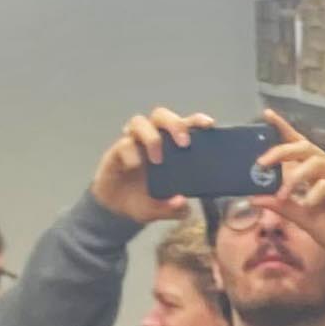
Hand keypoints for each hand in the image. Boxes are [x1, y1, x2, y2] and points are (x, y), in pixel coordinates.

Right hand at [90, 110, 210, 228]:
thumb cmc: (145, 201)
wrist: (117, 210)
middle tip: (184, 144)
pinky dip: (130, 153)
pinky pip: (123, 144)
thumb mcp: (163, 210)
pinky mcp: (116, 151)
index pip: (186, 124)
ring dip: (152, 138)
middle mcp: (152, 138)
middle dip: (175, 124)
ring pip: (140, 122)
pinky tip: (134, 166)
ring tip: (157, 160)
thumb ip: (174, 209)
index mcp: (170, 145)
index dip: (197, 120)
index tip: (209, 125)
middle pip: (162, 115)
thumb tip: (181, 202)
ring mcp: (133, 143)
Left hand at [248, 112, 324, 259]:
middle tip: (261, 163)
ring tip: (283, 192)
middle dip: (281, 151)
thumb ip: (281, 206)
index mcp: (317, 170)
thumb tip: (254, 197)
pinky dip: (314, 194)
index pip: (299, 143)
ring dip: (295, 176)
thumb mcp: (301, 217)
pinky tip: (307, 205)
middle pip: (305, 147)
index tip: (267, 115)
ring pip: (316, 162)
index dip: (284, 128)